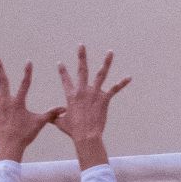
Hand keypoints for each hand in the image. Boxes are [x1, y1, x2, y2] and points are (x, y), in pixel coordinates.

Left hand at [0, 57, 58, 161]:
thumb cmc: (25, 135)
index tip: (29, 61)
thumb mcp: (39, 123)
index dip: (27, 72)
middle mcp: (6, 103)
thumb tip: (64, 109)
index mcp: (18, 103)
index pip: (25, 84)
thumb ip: (51, 114)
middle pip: (2, 82)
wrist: (10, 147)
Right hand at [53, 46, 129, 166]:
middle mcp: (82, 91)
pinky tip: (129, 77)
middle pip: (82, 70)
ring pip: (100, 74)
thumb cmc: (73, 131)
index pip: (65, 80)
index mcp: (71, 95)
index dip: (62, 71)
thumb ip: (56, 117)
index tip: (60, 63)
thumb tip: (51, 117)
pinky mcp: (104, 99)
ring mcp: (94, 93)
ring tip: (110, 52)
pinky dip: (122, 83)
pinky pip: (114, 89)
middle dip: (81, 56)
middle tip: (81, 45)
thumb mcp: (61, 123)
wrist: (86, 135)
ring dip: (106, 62)